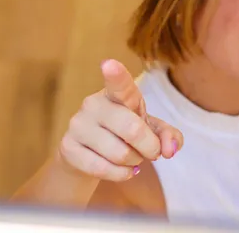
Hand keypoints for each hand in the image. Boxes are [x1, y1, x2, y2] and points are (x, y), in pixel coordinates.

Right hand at [57, 59, 183, 181]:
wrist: (86, 156)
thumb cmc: (125, 135)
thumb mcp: (150, 131)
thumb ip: (168, 135)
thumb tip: (170, 150)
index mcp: (117, 94)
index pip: (119, 84)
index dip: (116, 75)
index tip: (109, 64)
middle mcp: (94, 104)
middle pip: (132, 130)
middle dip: (150, 147)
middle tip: (151, 152)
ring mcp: (78, 125)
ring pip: (120, 154)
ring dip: (134, 162)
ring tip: (131, 158)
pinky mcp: (67, 147)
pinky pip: (103, 169)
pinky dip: (120, 174)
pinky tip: (120, 169)